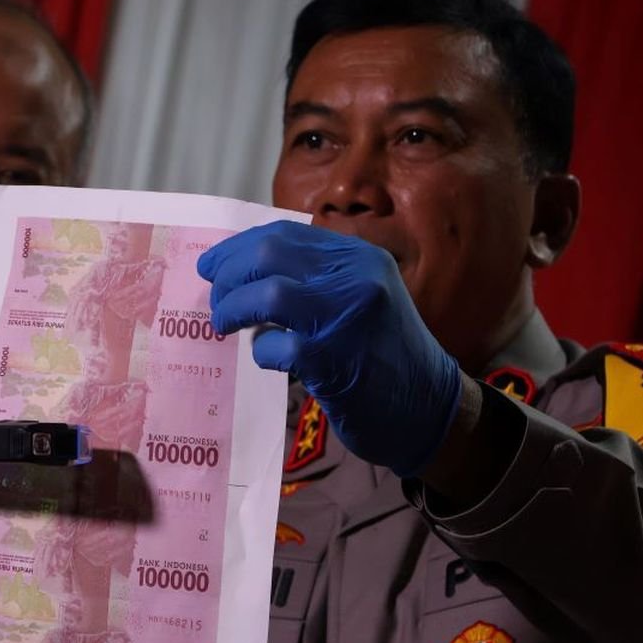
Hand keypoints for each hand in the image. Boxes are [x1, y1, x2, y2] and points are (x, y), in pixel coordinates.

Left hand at [198, 221, 461, 475]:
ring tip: (225, 323)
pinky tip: (267, 356)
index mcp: (359, 257)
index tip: (213, 265)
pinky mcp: (335, 361)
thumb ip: (316, 279)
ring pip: (269, 293)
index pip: (284, 234)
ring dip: (234, 308)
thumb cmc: (384, 356)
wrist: (429, 408)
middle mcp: (357, 278)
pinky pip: (276, 345)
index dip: (238, 247)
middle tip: (216, 298)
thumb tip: (244, 272)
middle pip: (270, 253)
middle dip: (230, 274)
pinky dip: (261, 350)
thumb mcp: (363, 298)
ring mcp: (347, 317)